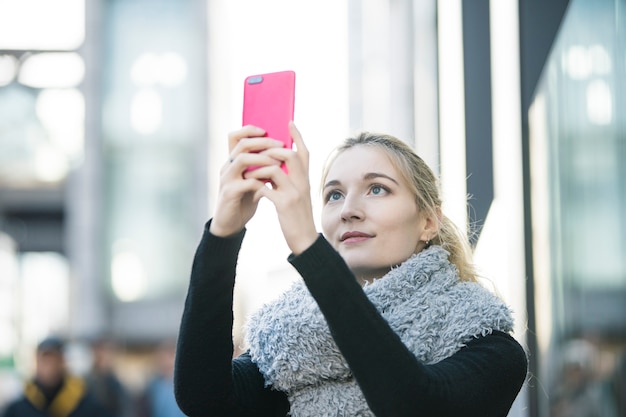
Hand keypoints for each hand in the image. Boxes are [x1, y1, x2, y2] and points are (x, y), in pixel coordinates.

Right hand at [209, 125, 284, 236]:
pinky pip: (245, 182)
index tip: (267, 130)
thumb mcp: (255, 181)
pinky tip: (270, 183)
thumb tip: (283, 155)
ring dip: (262, 158)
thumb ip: (264, 169)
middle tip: (280, 145)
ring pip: (242, 159)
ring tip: (278, 163)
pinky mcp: (229, 193)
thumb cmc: (244, 200)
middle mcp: (227, 167)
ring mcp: (226, 179)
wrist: (231, 224)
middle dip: (263, 142)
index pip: (236, 137)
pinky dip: (260, 180)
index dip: (249, 130)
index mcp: (232, 162)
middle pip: (241, 144)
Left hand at [244, 122, 318, 253]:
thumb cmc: (298, 217)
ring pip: (275, 169)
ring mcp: (294, 193)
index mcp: (306, 180)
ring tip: (249, 172)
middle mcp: (302, 183)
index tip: (289, 122)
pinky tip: (251, 190)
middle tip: (259, 150)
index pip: (305, 152)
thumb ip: (289, 180)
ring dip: (259, 167)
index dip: (297, 136)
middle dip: (272, 149)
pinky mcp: (284, 205)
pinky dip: (256, 186)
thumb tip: (273, 166)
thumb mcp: (298, 196)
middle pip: (290, 155)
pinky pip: (265, 188)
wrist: (305, 240)